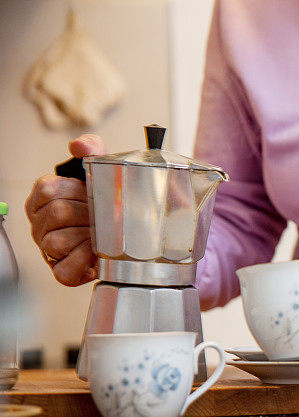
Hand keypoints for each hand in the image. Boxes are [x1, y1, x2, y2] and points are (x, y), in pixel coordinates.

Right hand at [24, 134, 105, 285]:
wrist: (140, 238)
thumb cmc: (115, 205)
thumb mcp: (107, 173)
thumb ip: (94, 151)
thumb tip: (80, 144)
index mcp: (45, 196)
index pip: (48, 188)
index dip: (77, 192)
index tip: (93, 194)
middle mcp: (40, 223)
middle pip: (57, 214)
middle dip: (88, 215)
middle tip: (105, 217)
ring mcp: (48, 248)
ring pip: (58, 242)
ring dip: (88, 238)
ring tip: (103, 236)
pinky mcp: (61, 272)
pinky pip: (65, 270)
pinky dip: (85, 263)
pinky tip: (98, 256)